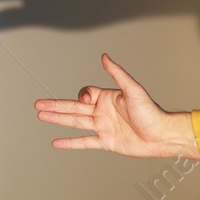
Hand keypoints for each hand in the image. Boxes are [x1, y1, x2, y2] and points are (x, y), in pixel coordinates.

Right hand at [35, 53, 197, 158]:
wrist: (161, 136)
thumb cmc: (151, 112)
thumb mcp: (133, 90)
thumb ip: (117, 74)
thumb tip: (105, 57)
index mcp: (108, 98)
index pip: (85, 94)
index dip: (81, 96)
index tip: (84, 100)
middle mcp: (103, 112)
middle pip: (73, 108)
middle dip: (55, 106)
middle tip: (37, 105)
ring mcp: (103, 127)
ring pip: (75, 123)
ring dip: (58, 120)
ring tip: (41, 117)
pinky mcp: (106, 142)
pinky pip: (85, 142)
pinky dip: (70, 143)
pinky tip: (57, 142)